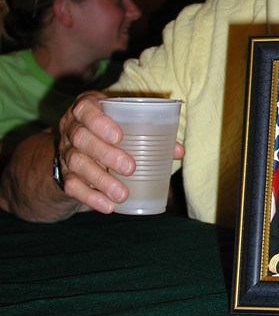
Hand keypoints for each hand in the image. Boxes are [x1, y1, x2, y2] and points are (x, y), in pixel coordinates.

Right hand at [58, 91, 184, 213]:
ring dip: (101, 180)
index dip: (99, 121)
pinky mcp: (63, 175)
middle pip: (81, 138)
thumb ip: (149, 133)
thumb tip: (178, 151)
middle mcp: (71, 128)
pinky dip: (91, 198)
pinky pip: (72, 187)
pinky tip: (108, 206)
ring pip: (77, 164)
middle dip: (105, 154)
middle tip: (130, 168)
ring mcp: (65, 152)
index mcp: (85, 109)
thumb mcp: (122, 124)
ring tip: (122, 194)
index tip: (118, 135)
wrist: (74, 150)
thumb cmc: (107, 131)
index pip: (85, 109)